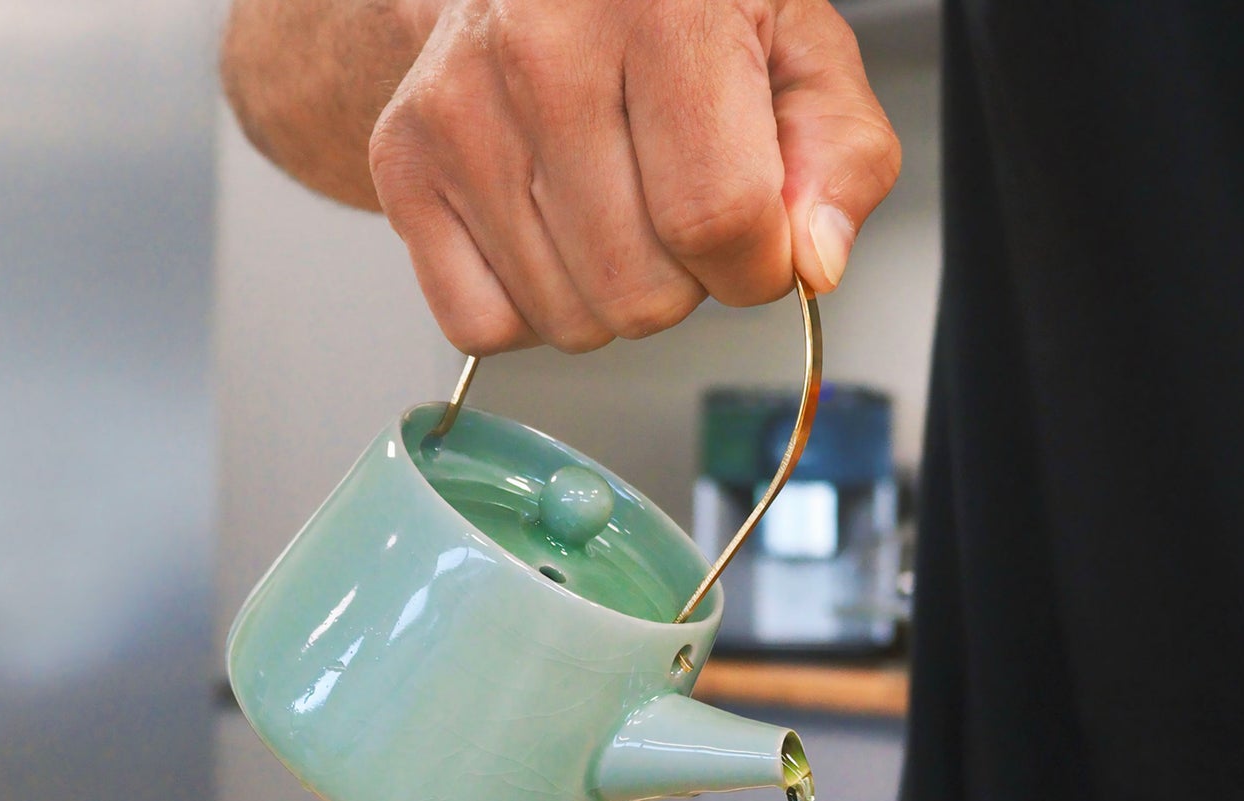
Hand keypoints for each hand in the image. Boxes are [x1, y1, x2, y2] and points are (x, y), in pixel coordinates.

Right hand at [226, 0, 899, 355]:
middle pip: (640, 294)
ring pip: (567, 321)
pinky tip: (545, 230)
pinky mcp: (405, 163)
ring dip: (606, 296)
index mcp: (664, 7)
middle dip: (679, 283)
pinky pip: (485, 326)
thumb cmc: (675, 16)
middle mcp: (544, 48)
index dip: (756, 267)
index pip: (721, 221)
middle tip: (668, 206)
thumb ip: (838, 156)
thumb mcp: (796, 51)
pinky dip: (527, 307)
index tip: (755, 242)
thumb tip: (811, 261)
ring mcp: (460, 110)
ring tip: (607, 205)